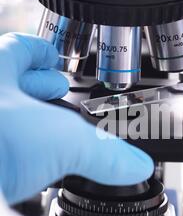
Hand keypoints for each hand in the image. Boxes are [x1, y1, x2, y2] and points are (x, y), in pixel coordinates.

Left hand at [0, 33, 153, 204]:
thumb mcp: (63, 142)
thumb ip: (105, 154)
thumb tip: (135, 166)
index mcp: (1, 72)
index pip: (23, 50)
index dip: (44, 53)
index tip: (57, 59)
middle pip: (9, 80)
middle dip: (36, 87)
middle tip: (56, 93)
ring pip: (2, 115)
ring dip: (22, 120)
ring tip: (43, 131)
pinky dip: (11, 152)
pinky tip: (21, 165)